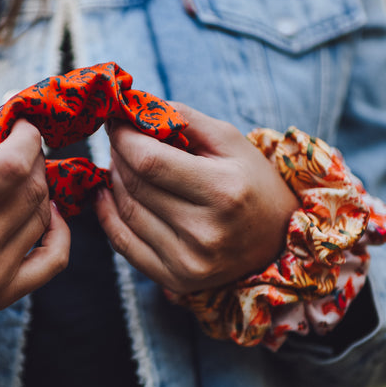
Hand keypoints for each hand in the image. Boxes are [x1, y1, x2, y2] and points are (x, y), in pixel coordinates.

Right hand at [0, 119, 69, 324]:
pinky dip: (59, 229)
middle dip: (33, 158)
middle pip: (31, 189)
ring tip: (19, 180)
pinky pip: (55, 259)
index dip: (26, 138)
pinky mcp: (3, 296)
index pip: (10, 166)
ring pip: (43, 215)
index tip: (23, 126)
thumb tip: (4, 120)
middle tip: (20, 149)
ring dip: (39, 188)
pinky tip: (45, 212)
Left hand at [94, 103, 296, 294]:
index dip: (124, 138)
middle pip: (135, 185)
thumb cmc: (252, 182)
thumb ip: (183, 117)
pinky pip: (124, 245)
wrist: (277, 241)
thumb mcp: (229, 140)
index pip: (150, 161)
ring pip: (126, 212)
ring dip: (115, 182)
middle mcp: (205, 232)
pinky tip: (108, 194)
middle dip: (120, 156)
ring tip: (121, 164)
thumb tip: (134, 106)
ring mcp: (188, 262)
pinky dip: (108, 216)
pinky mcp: (175, 280)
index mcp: (223, 191)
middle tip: (120, 140)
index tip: (117, 121)